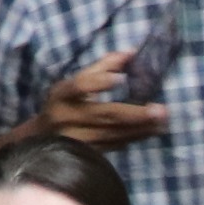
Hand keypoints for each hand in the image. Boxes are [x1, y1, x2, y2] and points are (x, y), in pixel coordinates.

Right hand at [34, 56, 168, 150]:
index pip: (80, 85)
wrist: (41, 136)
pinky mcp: (84, 152)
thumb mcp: (75, 82)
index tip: (121, 78)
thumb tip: (131, 52)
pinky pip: (113, 145)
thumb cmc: (64, 103)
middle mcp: (67, 116)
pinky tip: (150, 132)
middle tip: (160, 110)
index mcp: (63, 94)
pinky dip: (133, 139)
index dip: (100, 82)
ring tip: (162, 122)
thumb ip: (102, 67)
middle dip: (135, 114)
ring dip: (140, 129)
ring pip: (113, 133)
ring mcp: (75, 138)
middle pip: (104, 114)